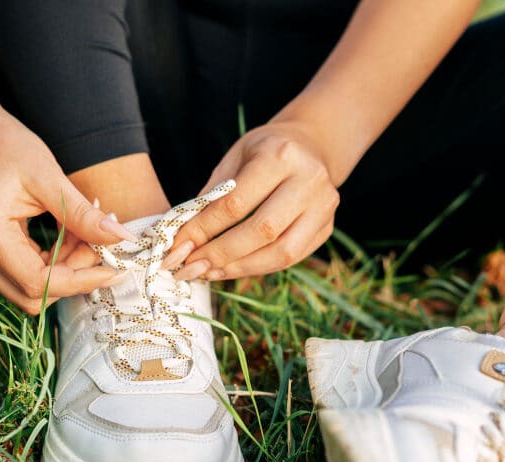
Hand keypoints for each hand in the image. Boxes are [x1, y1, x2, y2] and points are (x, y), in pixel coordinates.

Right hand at [0, 107, 133, 314]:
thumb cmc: (5, 144)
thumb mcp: (49, 176)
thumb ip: (83, 214)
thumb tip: (123, 239)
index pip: (37, 282)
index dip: (79, 281)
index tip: (113, 269)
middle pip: (32, 295)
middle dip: (73, 277)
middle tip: (99, 246)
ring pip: (29, 288)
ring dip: (64, 270)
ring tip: (85, 234)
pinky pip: (22, 274)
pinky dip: (51, 262)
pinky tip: (69, 235)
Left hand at [167, 120, 339, 280]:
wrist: (311, 146)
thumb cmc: (265, 150)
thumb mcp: (235, 157)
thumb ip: (212, 195)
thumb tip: (183, 238)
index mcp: (280, 156)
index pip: (236, 202)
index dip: (203, 229)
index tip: (177, 247)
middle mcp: (308, 181)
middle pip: (262, 230)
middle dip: (221, 254)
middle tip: (190, 267)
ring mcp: (324, 207)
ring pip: (281, 252)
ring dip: (240, 268)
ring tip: (209, 272)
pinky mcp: (327, 227)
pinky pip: (291, 258)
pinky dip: (258, 267)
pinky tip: (232, 269)